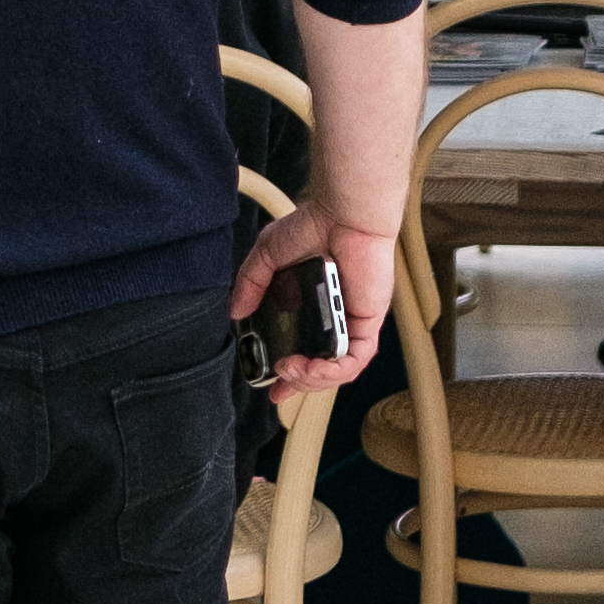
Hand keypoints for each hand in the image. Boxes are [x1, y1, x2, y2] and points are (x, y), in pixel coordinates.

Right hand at [226, 202, 391, 397]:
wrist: (344, 214)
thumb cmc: (313, 226)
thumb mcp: (267, 256)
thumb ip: (250, 284)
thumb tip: (235, 313)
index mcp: (313, 307)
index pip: (303, 350)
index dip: (289, 375)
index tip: (272, 388)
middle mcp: (334, 320)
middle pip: (321, 368)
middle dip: (299, 384)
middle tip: (279, 383)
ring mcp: (351, 323)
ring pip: (337, 370)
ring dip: (312, 380)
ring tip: (290, 372)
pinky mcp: (368, 323)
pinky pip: (354, 360)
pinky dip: (332, 371)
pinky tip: (312, 367)